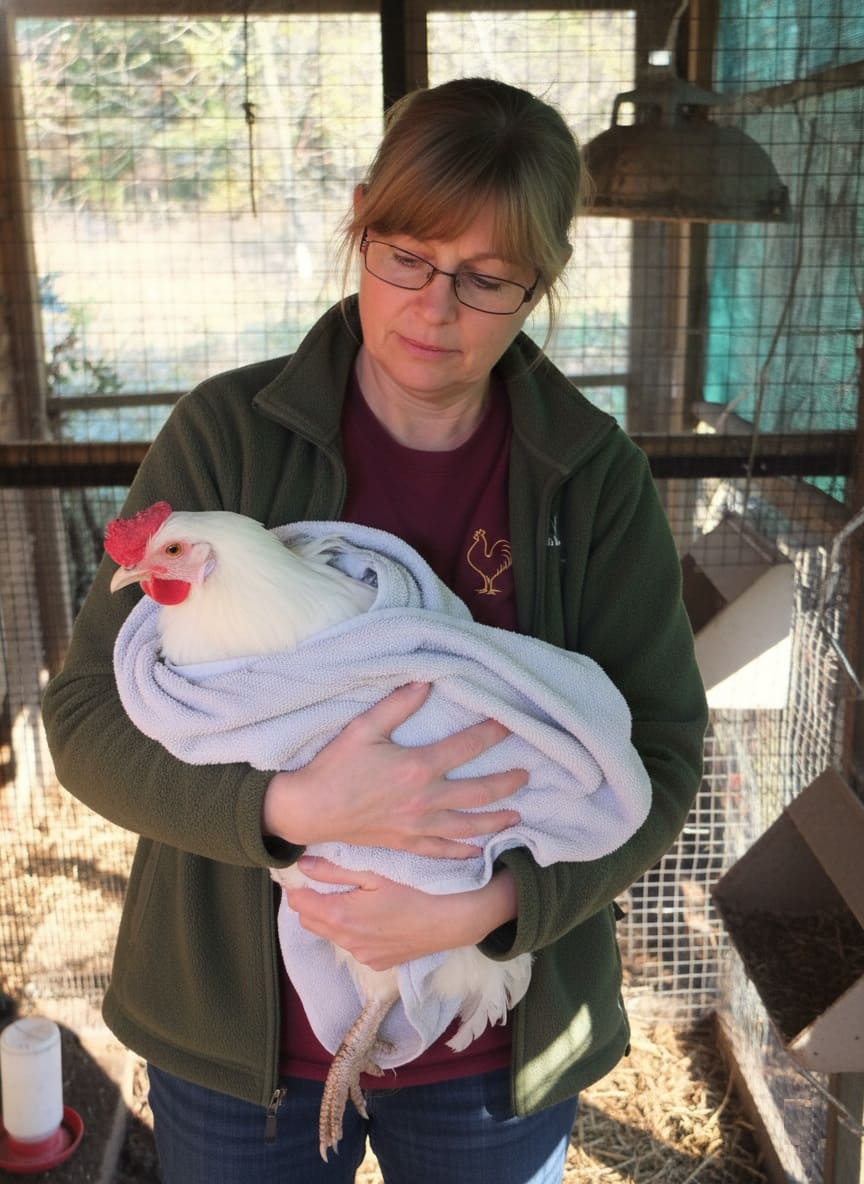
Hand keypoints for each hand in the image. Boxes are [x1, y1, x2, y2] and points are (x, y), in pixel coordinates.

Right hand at [263, 682, 526, 857]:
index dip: (493, 734)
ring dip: (495, 820)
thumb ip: (398, 705)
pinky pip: (443, 851)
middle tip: (526, 775)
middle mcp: (425, 799)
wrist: (311, 809)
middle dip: (506, 783)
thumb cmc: (335, 766)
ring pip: (468, 826)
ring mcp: (418, 826)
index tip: (511, 724)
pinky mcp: (407, 844)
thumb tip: (426, 682)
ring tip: (516, 816)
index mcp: (418, 766)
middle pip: (479, 792)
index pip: (467, 747)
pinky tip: (478, 851)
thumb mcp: (364, 727)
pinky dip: (464, 851)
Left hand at [285, 856, 517, 970]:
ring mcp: (362, 956)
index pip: (299, 904)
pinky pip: (353, 946)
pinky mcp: (378, 963)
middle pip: (309, 922)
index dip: (296, 886)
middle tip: (324, 882)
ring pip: (331, 935)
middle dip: (310, 902)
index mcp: (340, 917)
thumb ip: (334, 870)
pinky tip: (372, 916)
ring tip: (351, 896)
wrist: (451, 920)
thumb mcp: (374, 873)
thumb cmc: (415, 889)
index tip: (302, 873)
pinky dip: (353, 932)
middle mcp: (346, 942)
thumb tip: (302, 865)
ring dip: (331, 918)